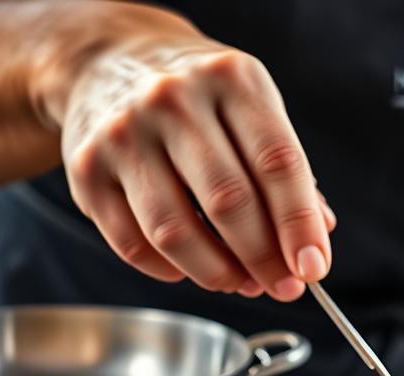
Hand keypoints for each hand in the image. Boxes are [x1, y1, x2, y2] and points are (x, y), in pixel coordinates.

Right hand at [43, 5, 333, 300]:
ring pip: (175, 232)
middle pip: (228, 201)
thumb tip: (316, 237)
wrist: (107, 59)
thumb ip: (284, 168)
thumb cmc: (196, 95)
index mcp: (230, 79)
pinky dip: (169, 270)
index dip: (299, 224)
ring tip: (239, 282)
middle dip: (263, 258)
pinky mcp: (87, 169)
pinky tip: (190, 268)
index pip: (276, 162)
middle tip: (282, 287)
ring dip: (216, 272)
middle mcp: (174, 100)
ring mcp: (124, 133)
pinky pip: (132, 244)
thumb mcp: (250, 106)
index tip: (312, 268)